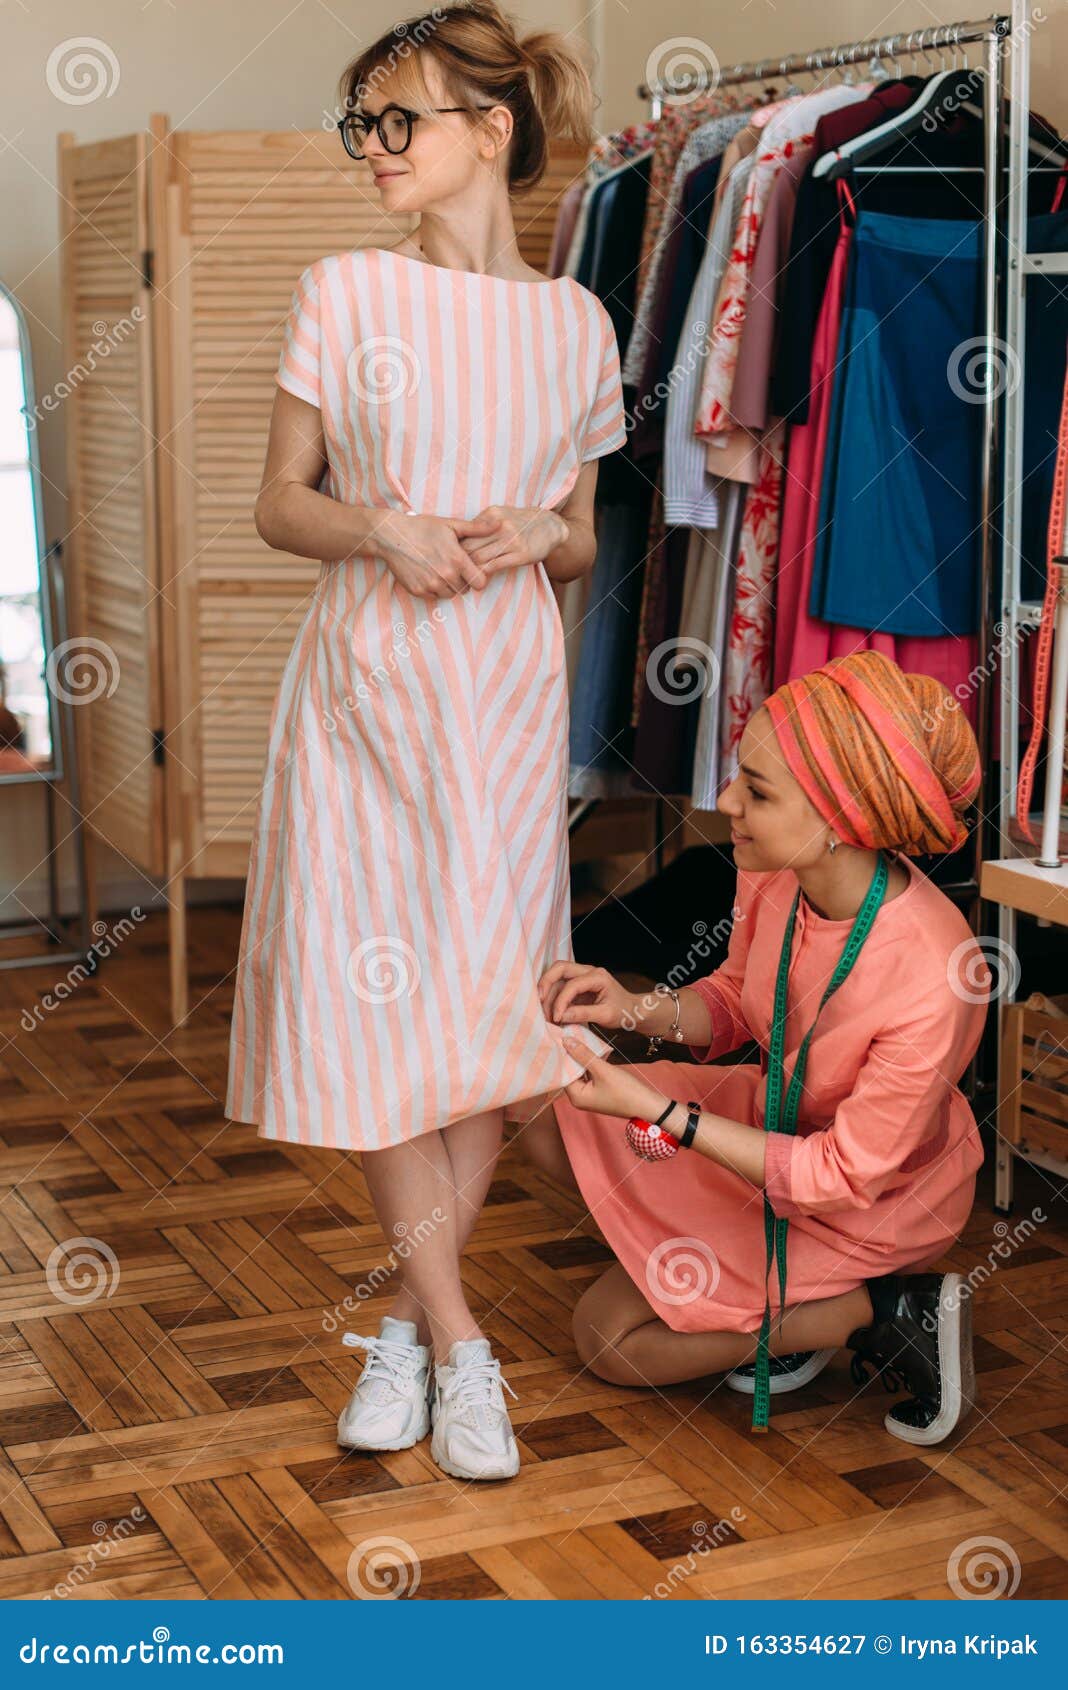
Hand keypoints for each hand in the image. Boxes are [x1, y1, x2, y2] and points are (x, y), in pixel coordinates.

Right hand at [379, 510, 502, 598]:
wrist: (392, 536)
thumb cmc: (423, 527)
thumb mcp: (451, 525)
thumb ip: (477, 529)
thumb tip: (500, 524)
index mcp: (457, 560)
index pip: (480, 583)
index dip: (478, 577)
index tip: (471, 570)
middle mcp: (445, 575)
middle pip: (465, 589)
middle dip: (462, 580)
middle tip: (451, 566)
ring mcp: (431, 585)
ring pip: (449, 595)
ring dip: (448, 586)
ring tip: (440, 569)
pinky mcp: (418, 591)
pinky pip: (433, 597)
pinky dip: (433, 589)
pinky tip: (428, 574)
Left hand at [458, 505, 567, 576]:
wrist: (550, 525)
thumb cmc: (521, 522)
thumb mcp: (501, 515)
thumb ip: (482, 525)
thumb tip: (460, 541)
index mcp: (492, 514)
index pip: (465, 533)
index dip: (455, 548)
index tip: (451, 558)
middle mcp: (500, 525)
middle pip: (468, 546)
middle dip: (459, 561)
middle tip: (454, 572)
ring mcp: (511, 540)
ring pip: (479, 558)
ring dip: (470, 571)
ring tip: (465, 578)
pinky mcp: (521, 554)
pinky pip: (495, 566)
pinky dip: (484, 574)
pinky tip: (481, 579)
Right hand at [539, 961, 636, 1030]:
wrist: (632, 1010)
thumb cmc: (622, 1012)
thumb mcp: (606, 1015)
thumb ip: (584, 1014)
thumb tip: (560, 1016)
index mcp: (598, 976)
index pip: (572, 984)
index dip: (561, 1001)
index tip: (556, 1018)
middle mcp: (588, 971)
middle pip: (560, 968)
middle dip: (546, 983)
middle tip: (538, 1001)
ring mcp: (582, 975)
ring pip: (557, 976)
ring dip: (548, 993)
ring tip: (545, 1013)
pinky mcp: (577, 984)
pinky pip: (560, 986)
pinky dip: (553, 997)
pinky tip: (550, 1011)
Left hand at [560, 1035, 676, 1122]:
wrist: (648, 1105)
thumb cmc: (625, 1090)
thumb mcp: (603, 1070)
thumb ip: (584, 1055)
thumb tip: (566, 1041)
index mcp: (576, 1097)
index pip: (562, 1073)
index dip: (561, 1056)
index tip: (558, 1038)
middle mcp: (579, 1098)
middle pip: (570, 1072)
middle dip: (571, 1055)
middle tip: (567, 1035)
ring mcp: (590, 1095)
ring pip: (580, 1072)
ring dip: (581, 1058)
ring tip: (577, 1038)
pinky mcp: (599, 1091)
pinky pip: (590, 1075)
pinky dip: (590, 1064)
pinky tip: (591, 1049)